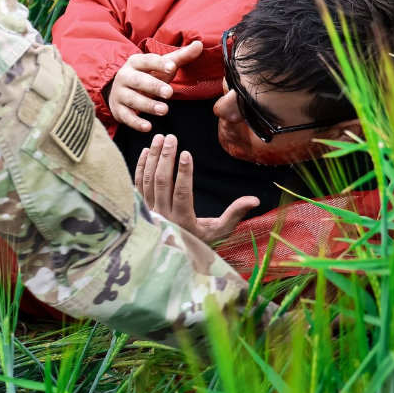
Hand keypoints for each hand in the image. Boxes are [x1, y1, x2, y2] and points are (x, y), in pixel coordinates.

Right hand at [108, 40, 204, 132]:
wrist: (120, 90)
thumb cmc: (147, 76)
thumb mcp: (162, 67)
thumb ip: (181, 57)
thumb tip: (199, 45)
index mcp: (136, 62)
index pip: (147, 60)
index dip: (159, 63)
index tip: (172, 67)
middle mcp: (125, 76)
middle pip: (138, 80)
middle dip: (153, 86)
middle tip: (169, 93)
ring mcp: (120, 94)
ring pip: (132, 99)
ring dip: (147, 105)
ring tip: (164, 110)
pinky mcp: (118, 109)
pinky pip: (126, 116)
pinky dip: (136, 122)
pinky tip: (148, 127)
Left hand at [134, 133, 259, 244]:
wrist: (172, 254)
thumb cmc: (198, 241)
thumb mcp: (219, 231)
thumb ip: (235, 214)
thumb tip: (255, 200)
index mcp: (182, 221)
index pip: (182, 193)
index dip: (184, 173)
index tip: (186, 153)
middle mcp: (162, 216)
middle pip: (162, 183)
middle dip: (166, 158)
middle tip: (172, 138)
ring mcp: (148, 211)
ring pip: (148, 181)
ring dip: (153, 158)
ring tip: (160, 138)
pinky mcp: (140, 207)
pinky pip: (138, 184)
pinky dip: (141, 166)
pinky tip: (147, 151)